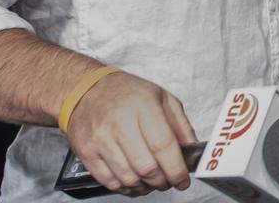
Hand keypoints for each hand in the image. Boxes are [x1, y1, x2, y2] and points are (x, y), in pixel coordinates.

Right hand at [64, 70, 196, 194]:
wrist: (87, 90)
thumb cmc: (127, 94)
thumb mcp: (162, 98)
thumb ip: (180, 125)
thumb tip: (191, 150)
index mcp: (143, 107)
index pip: (163, 146)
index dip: (176, 169)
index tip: (183, 180)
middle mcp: (120, 124)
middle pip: (146, 167)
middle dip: (162, 181)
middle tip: (168, 181)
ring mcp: (101, 140)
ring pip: (128, 178)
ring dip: (145, 187)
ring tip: (152, 181)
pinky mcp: (87, 152)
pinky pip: (109, 182)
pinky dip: (126, 188)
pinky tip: (134, 181)